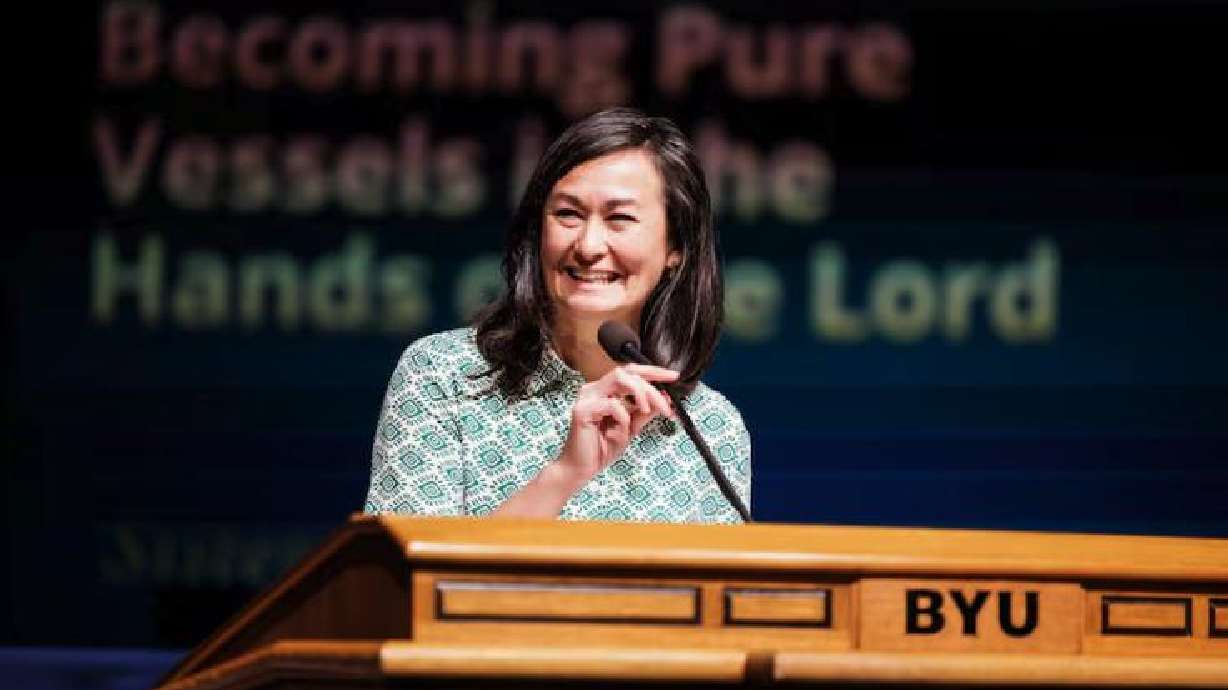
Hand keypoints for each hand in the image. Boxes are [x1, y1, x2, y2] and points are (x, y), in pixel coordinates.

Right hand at [556, 364, 678, 482]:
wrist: (582, 469)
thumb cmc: (603, 448)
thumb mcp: (631, 428)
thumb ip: (645, 412)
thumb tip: (665, 397)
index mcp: (605, 390)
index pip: (631, 372)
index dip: (653, 372)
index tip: (673, 377)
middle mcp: (594, 389)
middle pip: (627, 373)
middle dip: (650, 386)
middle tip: (665, 404)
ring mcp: (587, 397)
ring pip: (619, 379)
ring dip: (640, 393)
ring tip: (648, 410)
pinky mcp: (582, 410)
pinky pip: (611, 404)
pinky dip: (623, 416)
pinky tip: (623, 429)